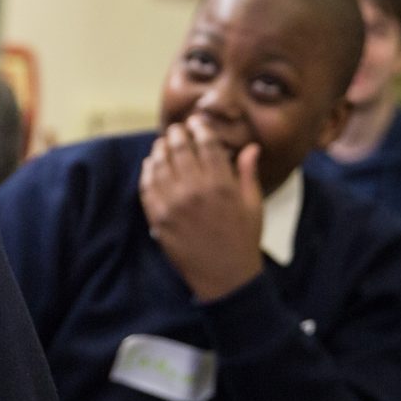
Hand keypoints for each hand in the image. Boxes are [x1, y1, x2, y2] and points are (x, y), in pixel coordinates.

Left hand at [139, 120, 263, 301]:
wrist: (225, 277)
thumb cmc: (243, 240)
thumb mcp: (253, 205)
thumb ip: (248, 173)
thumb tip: (250, 146)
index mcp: (222, 184)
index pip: (206, 143)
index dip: (199, 128)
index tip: (196, 123)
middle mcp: (196, 190)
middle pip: (179, 148)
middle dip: (177, 134)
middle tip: (176, 130)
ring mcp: (174, 204)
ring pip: (160, 163)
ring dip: (160, 149)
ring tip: (163, 144)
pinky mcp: (158, 218)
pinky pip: (147, 186)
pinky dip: (148, 171)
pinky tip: (152, 165)